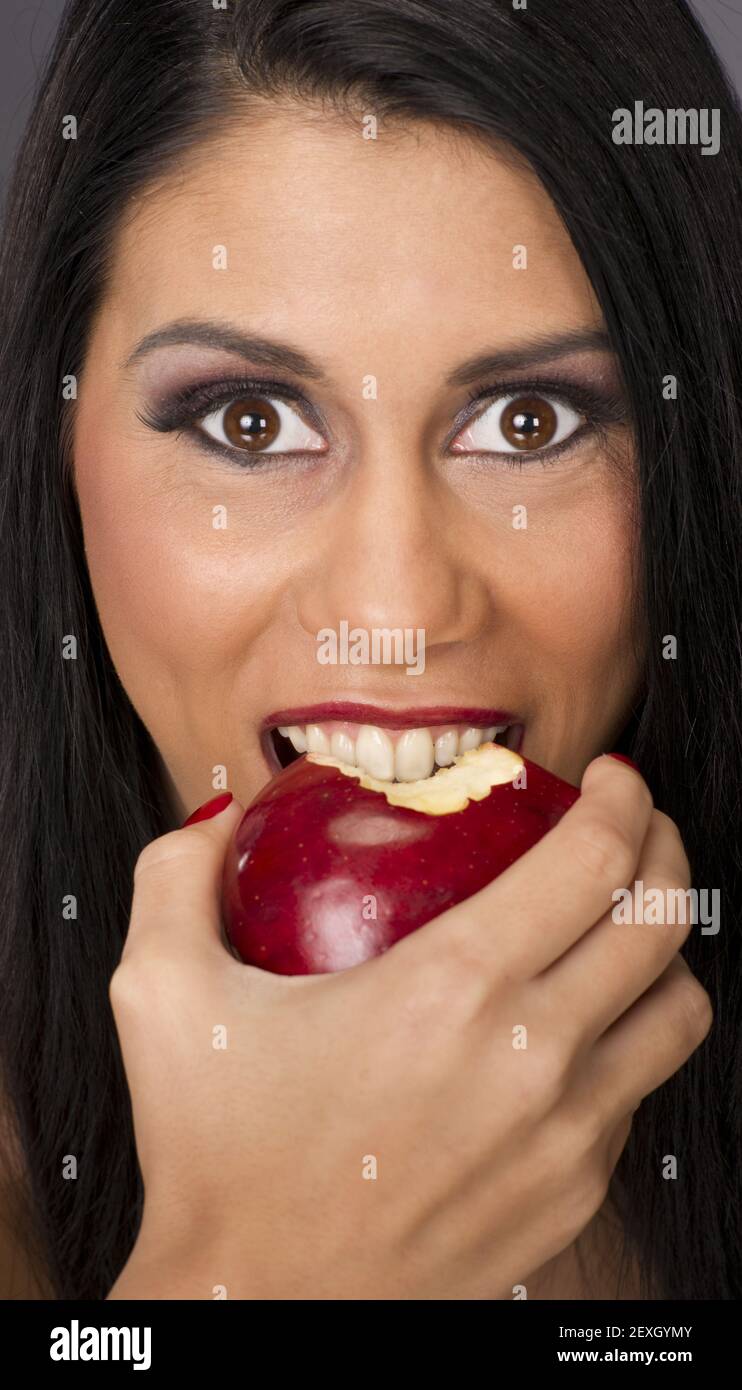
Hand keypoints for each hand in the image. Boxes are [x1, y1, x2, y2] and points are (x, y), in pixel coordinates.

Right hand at [107, 756, 711, 1298]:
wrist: (253, 1310)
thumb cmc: (211, 1154)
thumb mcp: (160, 993)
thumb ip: (176, 877)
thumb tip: (220, 819)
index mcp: (453, 992)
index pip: (595, 861)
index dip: (622, 799)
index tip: (609, 778)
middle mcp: (535, 1062)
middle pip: (665, 923)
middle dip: (666, 849)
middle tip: (631, 829)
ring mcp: (568, 1140)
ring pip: (679, 1015)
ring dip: (663, 952)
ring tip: (618, 928)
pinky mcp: (574, 1199)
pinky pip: (636, 1094)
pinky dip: (623, 1040)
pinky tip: (566, 1030)